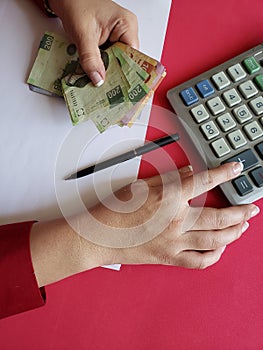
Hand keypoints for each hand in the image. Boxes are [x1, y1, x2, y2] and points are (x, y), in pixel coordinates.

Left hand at [49, 0, 138, 85]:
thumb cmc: (75, 5)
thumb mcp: (83, 34)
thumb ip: (90, 59)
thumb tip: (98, 80)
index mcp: (126, 25)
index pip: (133, 56)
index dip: (126, 72)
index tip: (119, 87)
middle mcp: (125, 31)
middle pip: (125, 61)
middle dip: (114, 74)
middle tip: (106, 88)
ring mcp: (117, 37)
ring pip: (116, 61)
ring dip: (107, 71)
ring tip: (100, 83)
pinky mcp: (108, 42)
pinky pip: (108, 58)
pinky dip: (101, 66)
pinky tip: (95, 74)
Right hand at [88, 162, 258, 268]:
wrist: (98, 236)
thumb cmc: (114, 210)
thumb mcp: (140, 185)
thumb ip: (168, 178)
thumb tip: (189, 172)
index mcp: (168, 198)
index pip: (203, 181)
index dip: (224, 173)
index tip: (236, 169)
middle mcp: (175, 221)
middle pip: (218, 216)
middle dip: (240, 211)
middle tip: (251, 208)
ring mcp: (174, 242)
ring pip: (215, 240)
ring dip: (234, 233)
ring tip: (243, 226)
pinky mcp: (168, 258)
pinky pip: (199, 261)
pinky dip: (214, 255)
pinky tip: (220, 248)